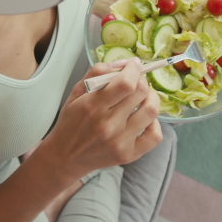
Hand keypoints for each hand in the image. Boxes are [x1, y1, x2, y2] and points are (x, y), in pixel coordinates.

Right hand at [39, 58, 162, 179]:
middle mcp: (108, 125)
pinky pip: (155, 135)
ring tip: (143, 97)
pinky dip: (154, 123)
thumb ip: (97, 73)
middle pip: (140, 93)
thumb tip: (123, 64)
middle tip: (136, 80)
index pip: (126, 83)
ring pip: (151, 111)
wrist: (66, 157)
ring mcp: (121, 142)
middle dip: (141, 80)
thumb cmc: (71, 123)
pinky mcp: (129, 154)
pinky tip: (143, 118)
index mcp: (93, 106)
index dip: (134, 69)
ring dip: (151, 97)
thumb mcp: (76, 92)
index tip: (134, 64)